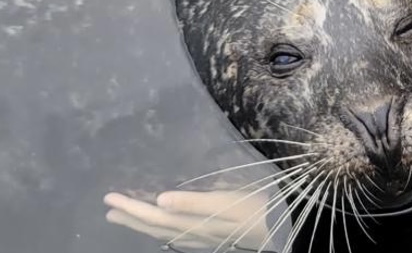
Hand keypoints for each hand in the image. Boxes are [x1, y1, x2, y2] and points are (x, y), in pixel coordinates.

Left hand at [104, 188, 268, 249]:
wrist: (279, 226)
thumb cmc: (254, 208)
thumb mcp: (225, 201)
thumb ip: (192, 202)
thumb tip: (160, 200)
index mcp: (191, 222)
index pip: (153, 216)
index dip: (130, 208)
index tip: (109, 198)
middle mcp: (190, 233)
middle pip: (153, 226)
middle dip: (129, 217)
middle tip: (108, 209)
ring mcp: (199, 237)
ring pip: (161, 232)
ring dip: (141, 223)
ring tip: (124, 217)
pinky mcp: (208, 236)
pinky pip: (174, 235)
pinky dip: (160, 229)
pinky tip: (162, 226)